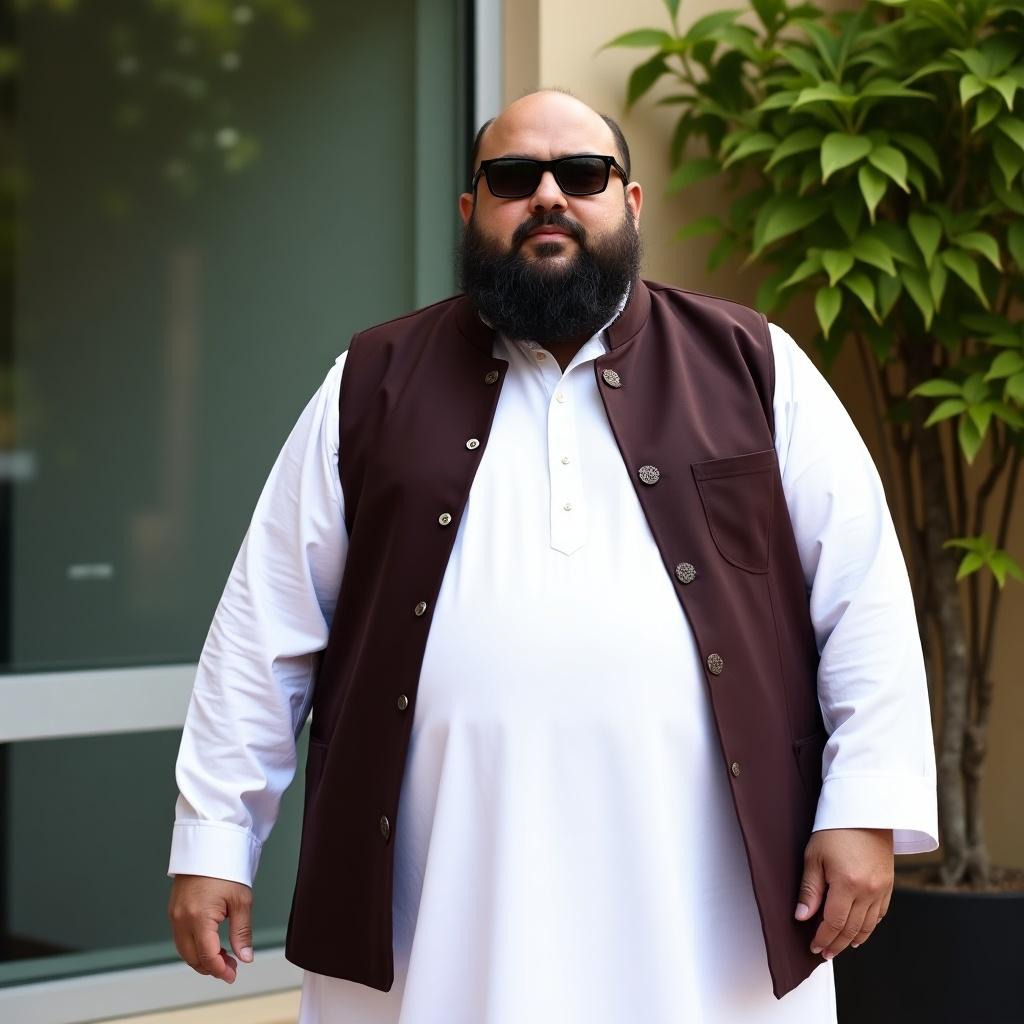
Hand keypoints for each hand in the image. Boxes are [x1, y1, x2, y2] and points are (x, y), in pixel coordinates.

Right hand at [168, 874, 253, 982]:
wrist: (209, 845)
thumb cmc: (226, 868)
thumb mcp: (241, 900)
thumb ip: (242, 932)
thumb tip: (245, 957)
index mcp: (199, 917)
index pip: (207, 955)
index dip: (220, 970)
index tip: (232, 975)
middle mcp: (181, 918)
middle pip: (192, 957)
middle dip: (211, 967)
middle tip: (231, 967)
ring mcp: (174, 915)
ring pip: (184, 950)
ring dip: (202, 958)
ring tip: (223, 957)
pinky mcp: (173, 910)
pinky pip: (181, 938)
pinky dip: (194, 946)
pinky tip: (210, 944)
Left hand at [794, 827, 892, 959]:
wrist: (864, 812)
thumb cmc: (835, 830)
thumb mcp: (814, 856)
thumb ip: (810, 890)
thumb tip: (802, 917)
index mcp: (847, 884)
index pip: (834, 922)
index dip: (823, 938)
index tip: (814, 947)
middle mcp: (868, 891)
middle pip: (852, 929)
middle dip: (836, 944)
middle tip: (824, 952)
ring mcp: (882, 889)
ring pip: (868, 926)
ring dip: (853, 939)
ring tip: (839, 946)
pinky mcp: (889, 885)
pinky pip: (880, 914)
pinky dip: (869, 927)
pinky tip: (860, 932)